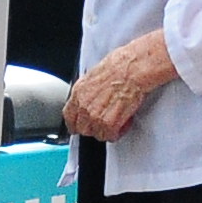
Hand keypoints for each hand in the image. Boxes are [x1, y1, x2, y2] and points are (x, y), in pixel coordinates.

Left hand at [63, 32, 177, 142]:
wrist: (132, 69)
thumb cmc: (120, 66)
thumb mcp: (95, 75)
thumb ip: (88, 90)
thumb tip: (91, 98)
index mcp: (79, 92)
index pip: (69, 116)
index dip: (75, 123)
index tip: (79, 126)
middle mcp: (84, 105)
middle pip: (82, 128)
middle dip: (94, 128)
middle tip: (105, 122)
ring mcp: (95, 116)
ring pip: (96, 134)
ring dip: (107, 130)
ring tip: (117, 120)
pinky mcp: (109, 123)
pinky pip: (110, 136)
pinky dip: (119, 132)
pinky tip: (125, 121)